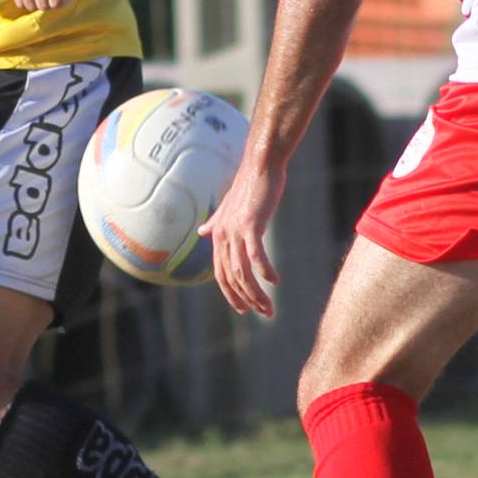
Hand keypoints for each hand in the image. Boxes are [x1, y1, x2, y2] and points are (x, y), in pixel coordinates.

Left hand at [199, 155, 283, 318]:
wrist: (260, 165)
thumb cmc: (249, 185)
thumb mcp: (229, 208)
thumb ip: (215, 222)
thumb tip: (201, 231)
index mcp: (218, 235)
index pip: (221, 274)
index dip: (232, 295)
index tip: (246, 309)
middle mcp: (222, 235)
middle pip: (231, 278)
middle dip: (246, 300)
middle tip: (264, 313)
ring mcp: (235, 230)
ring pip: (242, 272)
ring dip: (256, 293)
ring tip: (270, 306)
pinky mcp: (249, 224)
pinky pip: (255, 255)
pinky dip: (264, 271)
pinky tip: (275, 282)